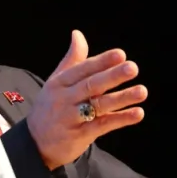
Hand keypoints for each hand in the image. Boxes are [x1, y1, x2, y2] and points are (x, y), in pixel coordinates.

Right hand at [27, 30, 146, 168]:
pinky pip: (102, 125)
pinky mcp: (79, 135)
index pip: (82, 70)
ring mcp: (71, 118)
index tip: (120, 54)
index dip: (101, 62)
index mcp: (59, 83)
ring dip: (122, 98)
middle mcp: (64, 99)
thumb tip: (78, 34)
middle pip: (90, 85)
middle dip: (112, 76)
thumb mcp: (56, 82)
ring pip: (98, 105)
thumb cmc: (50, 107)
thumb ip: (72, 59)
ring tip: (142, 91)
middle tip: (132, 68)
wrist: (34, 143)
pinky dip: (120, 119)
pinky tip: (137, 113)